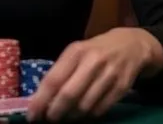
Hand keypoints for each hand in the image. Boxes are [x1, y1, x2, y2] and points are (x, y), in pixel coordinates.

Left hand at [26, 28, 162, 120]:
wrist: (130, 45)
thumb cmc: (95, 50)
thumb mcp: (76, 52)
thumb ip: (60, 72)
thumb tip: (39, 98)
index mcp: (76, 51)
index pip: (53, 80)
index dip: (41, 100)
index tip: (32, 115)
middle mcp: (92, 62)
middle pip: (69, 95)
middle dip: (55, 112)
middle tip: (49, 119)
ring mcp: (109, 75)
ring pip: (85, 106)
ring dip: (72, 116)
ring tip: (66, 116)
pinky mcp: (122, 87)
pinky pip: (100, 109)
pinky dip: (89, 115)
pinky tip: (83, 113)